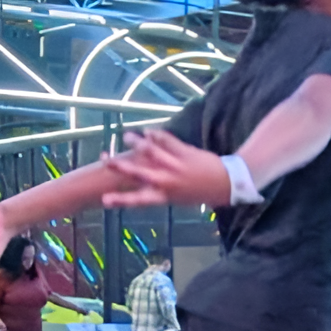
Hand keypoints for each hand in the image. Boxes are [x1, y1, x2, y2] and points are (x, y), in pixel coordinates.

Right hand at [100, 130, 232, 208]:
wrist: (226, 183)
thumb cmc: (200, 193)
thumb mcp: (178, 198)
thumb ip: (160, 190)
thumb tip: (142, 181)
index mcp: (165, 196)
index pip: (138, 200)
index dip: (120, 200)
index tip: (105, 200)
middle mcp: (168, 181)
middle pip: (138, 173)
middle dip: (120, 166)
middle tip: (104, 160)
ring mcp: (175, 165)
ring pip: (150, 151)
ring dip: (136, 142)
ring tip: (125, 136)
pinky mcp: (184, 152)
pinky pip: (166, 140)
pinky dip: (155, 135)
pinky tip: (147, 131)